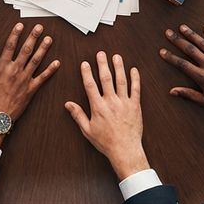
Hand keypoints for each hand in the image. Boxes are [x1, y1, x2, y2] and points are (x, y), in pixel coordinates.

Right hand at [0, 22, 60, 145]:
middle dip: (33, 37)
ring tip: (49, 39)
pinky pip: (43, 78)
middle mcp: (15, 71)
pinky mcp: (31, 90)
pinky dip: (50, 70)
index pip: (10, 46)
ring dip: (43, 49)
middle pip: (26, 50)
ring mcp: (24, 80)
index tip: (20, 25)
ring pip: (36, 61)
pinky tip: (57, 63)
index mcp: (2, 67)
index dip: (15, 34)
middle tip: (40, 27)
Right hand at [64, 52, 148, 179]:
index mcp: (98, 107)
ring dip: (119, 67)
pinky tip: (133, 70)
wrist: (125, 150)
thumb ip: (77, 115)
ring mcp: (124, 102)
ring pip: (121, 80)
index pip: (90, 85)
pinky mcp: (135, 106)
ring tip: (116, 56)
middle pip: (106, 78)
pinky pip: (135, 89)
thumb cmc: (105, 142)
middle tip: (101, 53)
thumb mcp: (87, 130)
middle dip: (103, 64)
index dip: (87, 73)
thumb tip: (68, 104)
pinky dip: (135, 78)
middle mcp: (111, 102)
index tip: (85, 63)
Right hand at [159, 25, 203, 123]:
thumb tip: (172, 91)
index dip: (170, 57)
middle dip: (178, 40)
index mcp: (202, 77)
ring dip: (192, 34)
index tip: (162, 51)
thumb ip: (189, 95)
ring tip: (182, 27)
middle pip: (190, 50)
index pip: (182, 64)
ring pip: (203, 44)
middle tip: (168, 32)